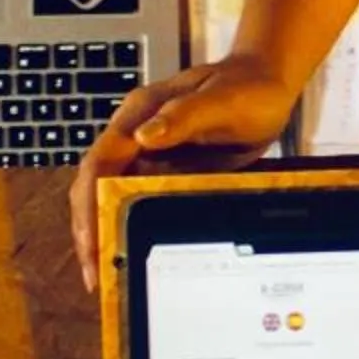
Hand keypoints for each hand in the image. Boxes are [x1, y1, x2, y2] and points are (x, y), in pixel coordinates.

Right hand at [70, 53, 299, 289]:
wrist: (268, 82)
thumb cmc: (248, 87)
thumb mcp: (222, 101)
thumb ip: (184, 116)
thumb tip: (144, 137)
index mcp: (140, 114)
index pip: (99, 164)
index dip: (89, 205)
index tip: (91, 243)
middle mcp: (135, 133)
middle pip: (95, 184)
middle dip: (89, 229)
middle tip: (96, 275)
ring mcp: (147, 151)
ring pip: (110, 195)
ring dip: (105, 232)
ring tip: (107, 276)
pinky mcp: (163, 166)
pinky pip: (137, 200)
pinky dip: (129, 227)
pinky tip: (133, 253)